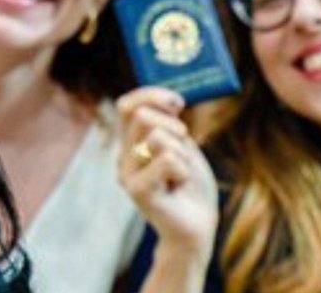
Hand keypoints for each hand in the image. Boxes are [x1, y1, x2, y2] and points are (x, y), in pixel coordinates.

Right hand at [116, 87, 217, 259]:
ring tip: (181, 175)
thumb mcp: (183, 146)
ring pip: (157, 137)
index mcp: (132, 142)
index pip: (127, 105)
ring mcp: (127, 174)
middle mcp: (124, 156)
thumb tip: (171, 101)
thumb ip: (170, 125)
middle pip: (141, 116)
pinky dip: (185, 171)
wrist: (197, 225)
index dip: (150, 95)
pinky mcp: (137, 190)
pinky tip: (179, 187)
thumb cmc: (191, 186)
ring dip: (182, 153)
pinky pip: (168, 160)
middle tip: (185, 147)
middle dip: (174, 126)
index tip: (179, 103)